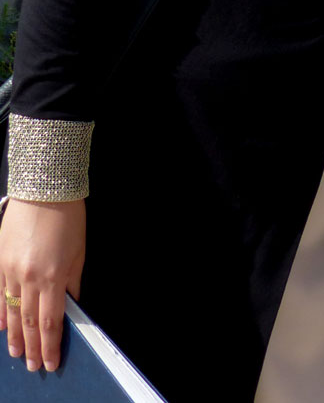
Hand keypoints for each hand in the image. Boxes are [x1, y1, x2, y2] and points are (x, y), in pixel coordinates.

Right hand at [0, 197, 85, 371]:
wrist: (43, 191)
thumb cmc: (68, 218)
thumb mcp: (80, 251)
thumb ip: (74, 281)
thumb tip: (72, 305)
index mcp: (54, 276)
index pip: (51, 321)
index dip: (50, 345)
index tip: (51, 362)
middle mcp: (30, 278)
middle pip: (30, 321)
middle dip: (32, 347)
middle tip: (33, 367)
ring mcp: (11, 271)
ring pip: (12, 312)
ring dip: (15, 336)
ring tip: (17, 354)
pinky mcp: (0, 262)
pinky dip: (1, 313)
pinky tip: (2, 328)